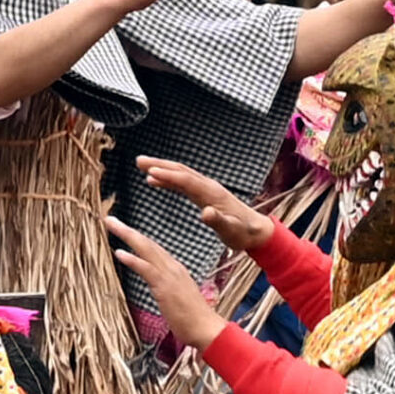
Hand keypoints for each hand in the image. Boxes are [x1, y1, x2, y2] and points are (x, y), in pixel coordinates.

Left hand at [106, 215, 224, 349]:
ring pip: (146, 249)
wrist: (207, 329)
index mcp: (175, 270)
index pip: (153, 249)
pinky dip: (133, 260)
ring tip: (110, 223)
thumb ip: (167, 290)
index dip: (137, 239)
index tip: (123, 230)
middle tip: (109, 219)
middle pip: (147, 243)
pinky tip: (119, 252)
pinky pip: (146, 269)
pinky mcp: (165, 287)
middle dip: (128, 230)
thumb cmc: (193, 319)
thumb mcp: (178, 299)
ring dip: (127, 235)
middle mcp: (173, 267)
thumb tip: (159, 290)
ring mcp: (169, 275)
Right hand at [139, 155, 274, 253]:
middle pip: (180, 171)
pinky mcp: (204, 194)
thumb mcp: (231, 230)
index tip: (149, 172)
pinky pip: (182, 183)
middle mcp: (208, 187)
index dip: (168, 176)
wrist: (256, 230)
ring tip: (141, 166)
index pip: (186, 181)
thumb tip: (205, 213)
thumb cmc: (243, 232)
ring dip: (161, 169)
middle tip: (138, 161)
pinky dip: (168, 180)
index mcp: (211, 194)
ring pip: (180, 174)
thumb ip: (218, 221)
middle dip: (160, 165)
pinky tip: (155, 181)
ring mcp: (206, 189)